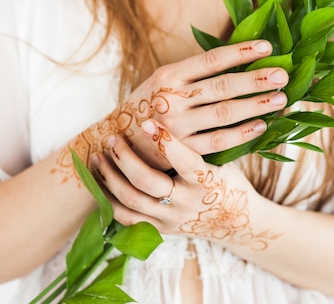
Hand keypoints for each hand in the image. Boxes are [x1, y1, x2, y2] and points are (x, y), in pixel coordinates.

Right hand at [70, 40, 287, 170]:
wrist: (119, 141)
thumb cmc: (150, 105)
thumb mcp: (164, 81)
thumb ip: (195, 74)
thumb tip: (241, 60)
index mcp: (169, 75)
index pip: (211, 60)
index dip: (240, 52)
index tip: (267, 47)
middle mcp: (172, 98)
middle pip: (221, 86)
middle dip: (255, 80)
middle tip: (282, 75)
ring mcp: (176, 126)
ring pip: (223, 114)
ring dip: (254, 106)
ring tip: (280, 99)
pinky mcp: (181, 150)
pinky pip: (217, 141)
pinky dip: (241, 133)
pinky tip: (262, 126)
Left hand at [92, 119, 279, 250]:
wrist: (234, 221)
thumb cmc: (226, 179)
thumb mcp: (222, 159)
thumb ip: (201, 139)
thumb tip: (177, 102)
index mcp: (207, 182)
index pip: (185, 161)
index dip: (165, 142)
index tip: (147, 122)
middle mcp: (187, 203)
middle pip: (147, 182)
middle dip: (125, 158)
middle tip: (113, 138)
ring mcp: (171, 219)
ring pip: (131, 200)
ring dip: (110, 176)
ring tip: (98, 156)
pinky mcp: (160, 229)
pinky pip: (126, 218)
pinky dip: (109, 199)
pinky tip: (99, 181)